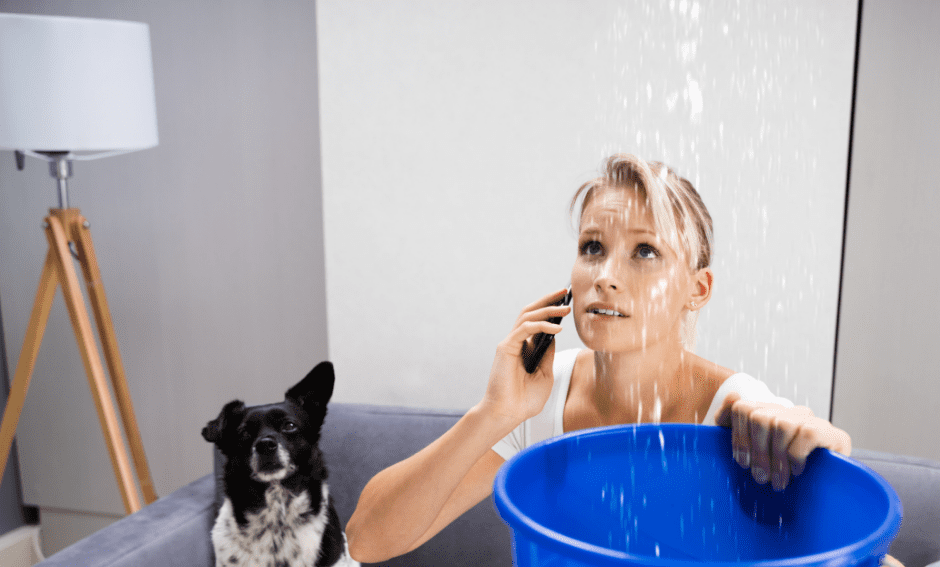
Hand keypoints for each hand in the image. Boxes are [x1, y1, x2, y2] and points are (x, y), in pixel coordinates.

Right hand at [479, 289, 570, 425]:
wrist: (508, 414)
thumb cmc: (524, 400)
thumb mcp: (545, 375)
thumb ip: (547, 355)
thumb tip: (554, 336)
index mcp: (524, 348)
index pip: (536, 322)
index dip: (550, 310)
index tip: (566, 302)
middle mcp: (515, 342)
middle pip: (531, 312)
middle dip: (548, 300)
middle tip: (565, 293)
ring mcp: (510, 343)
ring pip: (527, 315)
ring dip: (547, 309)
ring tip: (566, 307)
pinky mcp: (506, 347)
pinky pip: (525, 329)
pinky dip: (541, 325)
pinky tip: (557, 328)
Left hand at [715, 392, 851, 490]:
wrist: (827, 491)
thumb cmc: (782, 473)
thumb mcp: (752, 454)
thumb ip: (734, 427)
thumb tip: (728, 402)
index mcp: (768, 413)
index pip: (742, 408)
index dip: (738, 437)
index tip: (742, 463)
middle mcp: (788, 411)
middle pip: (758, 416)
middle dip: (757, 452)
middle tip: (761, 478)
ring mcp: (810, 420)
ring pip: (780, 424)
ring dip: (777, 459)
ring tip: (779, 481)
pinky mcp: (831, 432)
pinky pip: (806, 434)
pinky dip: (797, 456)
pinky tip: (798, 472)